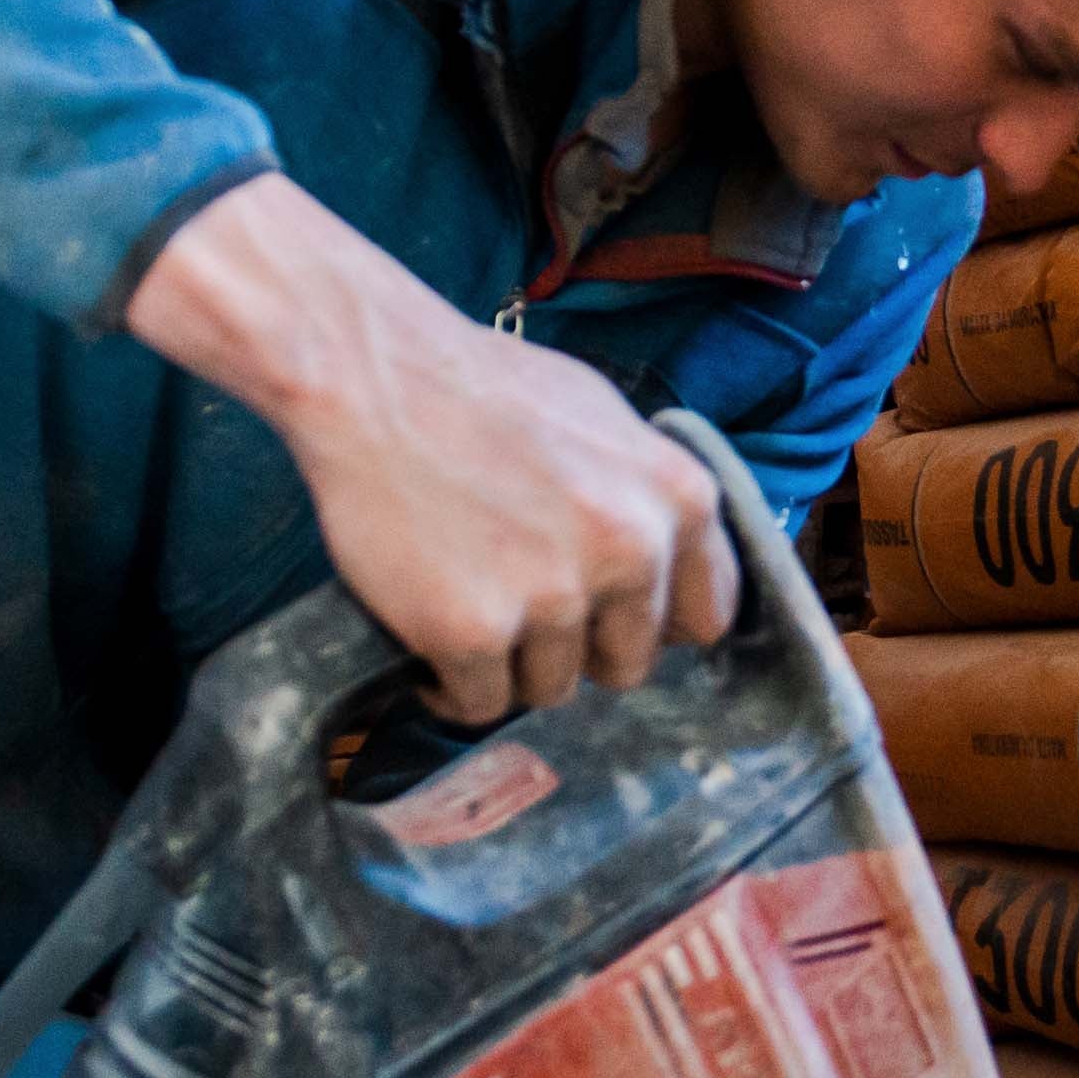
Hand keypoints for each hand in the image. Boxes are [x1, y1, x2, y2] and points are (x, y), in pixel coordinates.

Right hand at [122, 174, 740, 722]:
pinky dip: (450, 684)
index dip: (652, 621)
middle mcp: (631, 551)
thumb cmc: (483, 387)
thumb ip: (648, 497)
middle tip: (521, 600)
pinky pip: (479, 704)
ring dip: (511, 664)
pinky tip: (430, 636)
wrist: (373, 373)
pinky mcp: (473, 632)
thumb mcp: (604, 417)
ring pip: (552, 687)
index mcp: (678, 498)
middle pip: (627, 662)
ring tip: (467, 601)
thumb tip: (671, 566)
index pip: (705, 615)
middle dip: (579, 646)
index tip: (610, 614)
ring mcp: (553, 595)